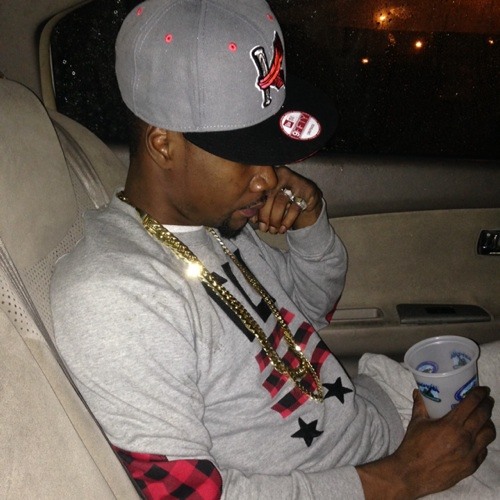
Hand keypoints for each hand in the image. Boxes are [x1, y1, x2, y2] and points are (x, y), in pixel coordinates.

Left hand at [251, 166, 322, 233]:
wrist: (308, 200)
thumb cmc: (284, 202)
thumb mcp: (271, 202)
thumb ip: (261, 207)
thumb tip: (252, 219)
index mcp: (270, 174)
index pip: (260, 191)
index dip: (257, 208)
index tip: (255, 222)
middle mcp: (282, 174)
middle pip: (270, 196)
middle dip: (265, 216)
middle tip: (264, 229)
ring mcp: (296, 181)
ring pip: (281, 203)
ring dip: (275, 220)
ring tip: (273, 231)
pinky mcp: (307, 190)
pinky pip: (294, 208)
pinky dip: (287, 221)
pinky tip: (283, 229)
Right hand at [357, 386, 495, 498]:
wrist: (413, 473)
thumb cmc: (413, 446)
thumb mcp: (416, 423)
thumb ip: (420, 405)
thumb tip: (419, 392)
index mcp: (451, 425)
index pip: (471, 404)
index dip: (479, 394)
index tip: (483, 389)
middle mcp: (464, 438)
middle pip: (484, 417)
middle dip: (487, 405)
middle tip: (486, 399)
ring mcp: (470, 453)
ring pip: (489, 434)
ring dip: (488, 423)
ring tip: (484, 418)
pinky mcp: (471, 466)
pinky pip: (484, 450)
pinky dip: (483, 441)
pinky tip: (477, 438)